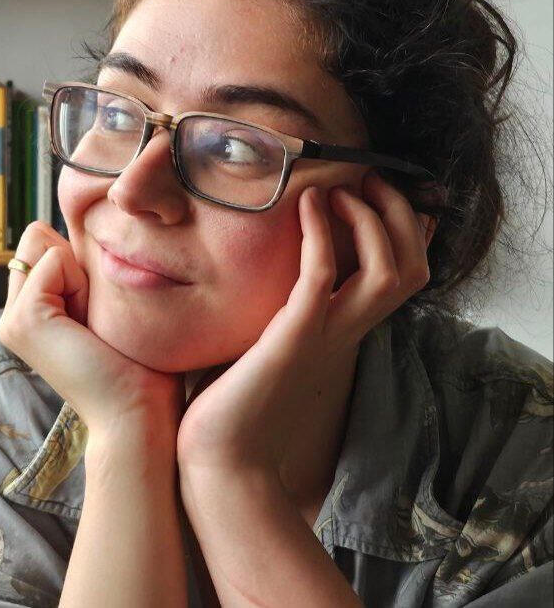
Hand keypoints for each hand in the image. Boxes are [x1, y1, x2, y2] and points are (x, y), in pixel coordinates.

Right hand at [0, 222, 183, 442]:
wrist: (138, 412)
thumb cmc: (138, 361)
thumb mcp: (105, 301)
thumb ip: (81, 269)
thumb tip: (68, 228)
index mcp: (32, 309)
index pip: (43, 242)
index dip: (81, 259)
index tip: (101, 306)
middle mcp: (14, 313)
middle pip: (38, 237)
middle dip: (77, 261)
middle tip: (98, 312)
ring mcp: (13, 319)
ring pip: (43, 243)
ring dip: (81, 271)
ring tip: (95, 319)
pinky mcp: (23, 320)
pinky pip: (53, 260)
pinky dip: (81, 281)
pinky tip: (89, 325)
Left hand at [176, 170, 434, 473]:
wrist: (223, 455)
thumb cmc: (239, 396)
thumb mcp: (276, 337)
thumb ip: (289, 302)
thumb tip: (273, 259)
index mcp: (348, 329)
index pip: (407, 274)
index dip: (404, 230)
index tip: (370, 192)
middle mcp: (349, 331)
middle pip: (414, 268)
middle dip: (399, 216)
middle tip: (366, 182)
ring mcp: (326, 334)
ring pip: (390, 271)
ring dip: (372, 221)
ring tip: (338, 191)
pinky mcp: (294, 336)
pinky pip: (323, 275)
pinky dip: (321, 234)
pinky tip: (306, 206)